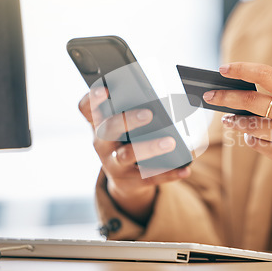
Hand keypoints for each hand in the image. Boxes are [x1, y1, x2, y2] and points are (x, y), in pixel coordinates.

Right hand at [78, 87, 190, 222]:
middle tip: (148, 114)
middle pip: (108, 129)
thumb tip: (160, 100)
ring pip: (127, 155)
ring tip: (171, 142)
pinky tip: (184, 170)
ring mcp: (113, 164)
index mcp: (99, 125)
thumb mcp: (123, 127)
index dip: (92, 99)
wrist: (124, 179)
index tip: (104, 89)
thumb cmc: (127, 141)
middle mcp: (101, 143)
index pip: (87, 109)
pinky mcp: (128, 181)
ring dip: (149, 147)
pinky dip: (168, 173)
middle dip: (127, 120)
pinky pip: (149, 177)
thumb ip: (131, 112)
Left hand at [203, 62, 271, 204]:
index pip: (265, 74)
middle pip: (247, 102)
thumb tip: (246, 103)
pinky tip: (252, 137)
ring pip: (248, 127)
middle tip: (209, 95)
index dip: (241, 68)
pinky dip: (253, 140)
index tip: (223, 68)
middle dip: (223, 98)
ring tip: (228, 120)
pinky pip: (258, 145)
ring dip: (235, 123)